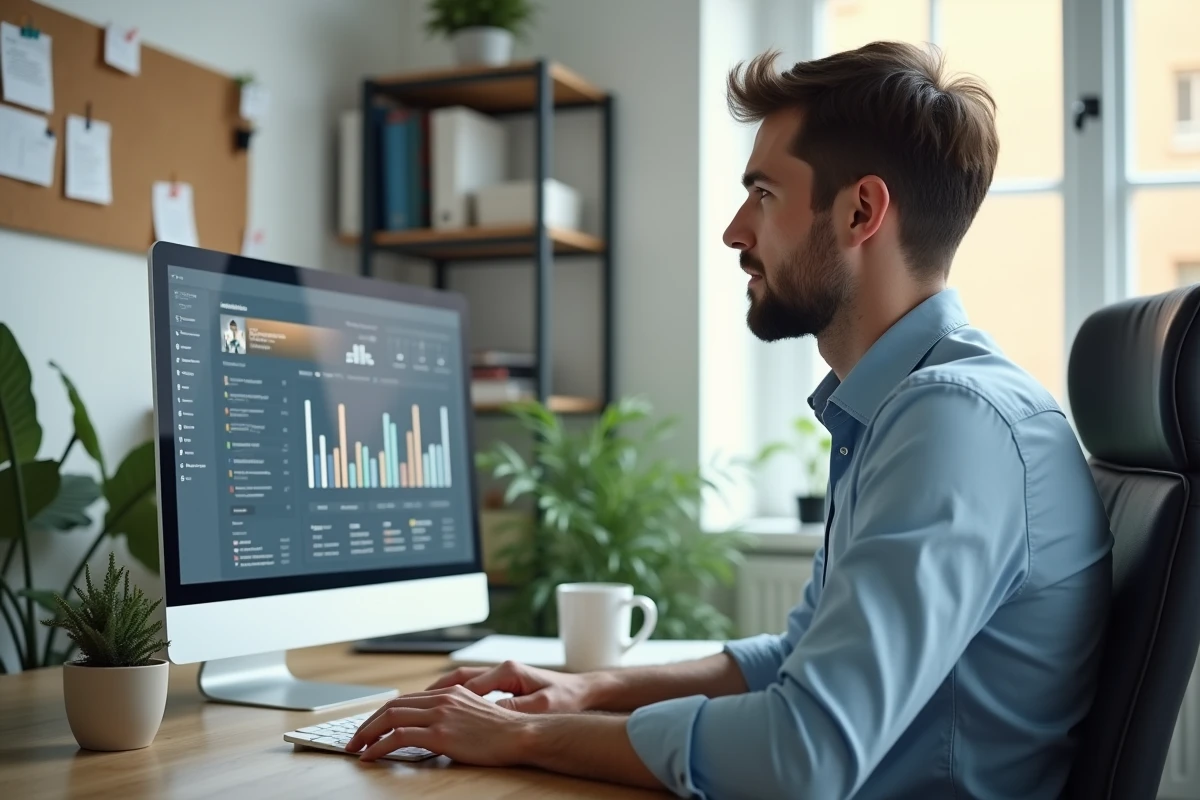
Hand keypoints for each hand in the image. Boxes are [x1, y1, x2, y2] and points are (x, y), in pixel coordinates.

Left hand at [345, 685, 528, 763]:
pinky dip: (379, 747)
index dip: (383, 713)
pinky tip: (371, 756)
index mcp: (449, 693)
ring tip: (356, 748)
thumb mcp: (474, 714)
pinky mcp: (440, 734)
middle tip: (354, 739)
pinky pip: (399, 737)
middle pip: (393, 706)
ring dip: (367, 734)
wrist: (520, 734)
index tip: (371, 727)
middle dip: (368, 723)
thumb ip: (453, 714)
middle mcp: (441, 699)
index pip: (405, 700)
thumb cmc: (502, 731)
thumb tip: (432, 729)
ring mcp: (440, 715)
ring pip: (390, 718)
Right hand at [426, 660, 593, 712]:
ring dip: (443, 692)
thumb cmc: (565, 698)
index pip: (468, 685)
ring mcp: (502, 674)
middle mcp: (501, 668)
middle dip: (435, 691)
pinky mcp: (505, 682)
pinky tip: (447, 708)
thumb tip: (489, 713)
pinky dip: (456, 695)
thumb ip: (516, 708)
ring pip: (463, 680)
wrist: (583, 691)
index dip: (447, 698)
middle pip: (459, 678)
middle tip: (412, 704)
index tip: (427, 710)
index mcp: (508, 671)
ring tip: (421, 705)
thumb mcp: (542, 706)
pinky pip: (472, 687)